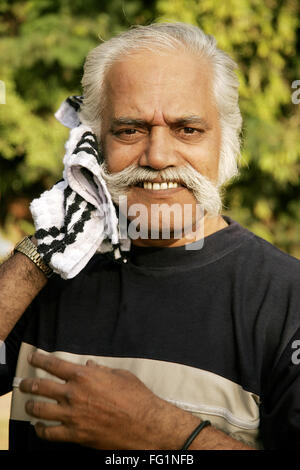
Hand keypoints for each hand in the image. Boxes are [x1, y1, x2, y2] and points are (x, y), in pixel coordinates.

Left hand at [19, 352, 194, 449]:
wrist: (145, 423)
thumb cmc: (136, 396)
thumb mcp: (120, 375)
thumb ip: (101, 370)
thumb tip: (91, 365)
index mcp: (84, 376)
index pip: (53, 365)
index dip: (39, 359)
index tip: (32, 357)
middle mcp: (74, 394)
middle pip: (40, 387)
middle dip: (28, 384)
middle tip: (23, 383)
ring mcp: (72, 415)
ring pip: (40, 410)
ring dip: (31, 406)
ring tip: (28, 404)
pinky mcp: (75, 435)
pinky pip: (50, 433)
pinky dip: (41, 430)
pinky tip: (39, 427)